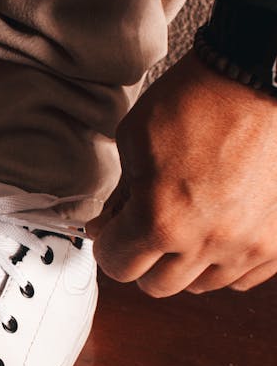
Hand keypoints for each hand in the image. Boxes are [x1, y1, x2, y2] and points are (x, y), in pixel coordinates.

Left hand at [86, 49, 276, 295]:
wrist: (258, 79)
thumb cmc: (197, 101)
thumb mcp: (134, 141)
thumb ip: (120, 194)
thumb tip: (111, 225)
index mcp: (161, 220)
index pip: (118, 266)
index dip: (108, 246)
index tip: (111, 233)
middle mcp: (206, 242)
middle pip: (157, 286)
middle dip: (143, 260)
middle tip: (144, 232)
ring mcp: (247, 245)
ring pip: (201, 286)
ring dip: (185, 264)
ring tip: (186, 226)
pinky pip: (241, 277)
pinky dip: (224, 262)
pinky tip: (218, 231)